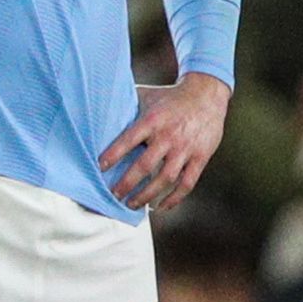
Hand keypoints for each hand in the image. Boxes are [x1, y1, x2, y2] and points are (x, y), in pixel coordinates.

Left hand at [99, 71, 228, 210]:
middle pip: (145, 165)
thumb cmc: (169, 97)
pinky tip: (161, 207)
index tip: (99, 168)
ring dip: (147, 195)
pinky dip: (175, 198)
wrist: (207, 94)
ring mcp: (186, 148)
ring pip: (165, 178)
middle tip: (112, 195)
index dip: (113, 155)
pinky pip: (187, 182)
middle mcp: (168, 136)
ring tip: (132, 204)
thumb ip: (125, 106)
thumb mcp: (146, 96)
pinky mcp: (201, 157)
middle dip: (127, 183)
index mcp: (152, 121)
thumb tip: (95, 109)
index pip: (129, 140)